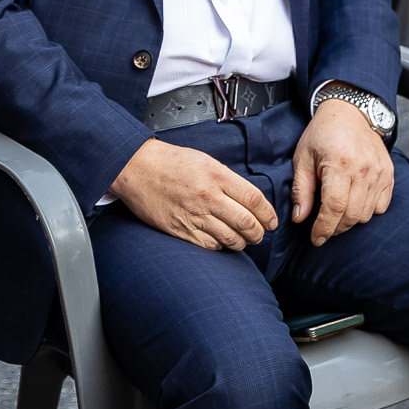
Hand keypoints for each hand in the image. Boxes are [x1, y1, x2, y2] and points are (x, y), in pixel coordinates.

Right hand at [110, 136, 279, 249]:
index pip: (255, 200)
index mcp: (216, 175)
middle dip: (259, 233)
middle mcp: (208, 197)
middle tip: (259, 233)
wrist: (136, 168)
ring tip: (242, 239)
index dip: (268, 214)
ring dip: (242, 243)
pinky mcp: (181, 230)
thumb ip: (227, 179)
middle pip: (247, 223)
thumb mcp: (204, 160)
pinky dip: (220, 247)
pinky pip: (210, 246)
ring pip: (231, 239)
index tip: (271, 221)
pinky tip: (220, 241)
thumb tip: (248, 200)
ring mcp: (194, 215)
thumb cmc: (169, 162)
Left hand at [292, 98, 395, 243]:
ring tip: (335, 213)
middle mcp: (364, 170)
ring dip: (349, 221)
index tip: (316, 238)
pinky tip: (353, 203)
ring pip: (367, 214)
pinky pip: (381, 206)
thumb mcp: (303, 157)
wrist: (350, 112)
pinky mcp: (389, 175)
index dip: (324, 228)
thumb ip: (302, 189)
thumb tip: (299, 217)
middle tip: (322, 228)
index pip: (334, 208)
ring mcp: (380, 173)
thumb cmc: (324, 133)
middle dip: (335, 228)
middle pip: (352, 215)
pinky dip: (367, 211)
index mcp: (340, 164)